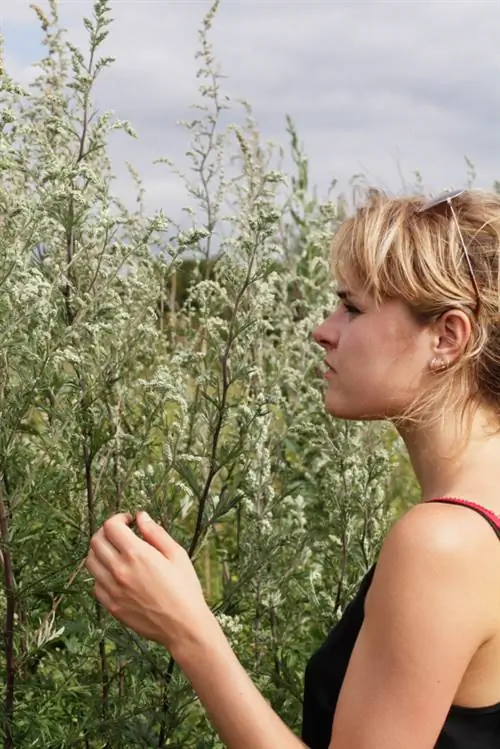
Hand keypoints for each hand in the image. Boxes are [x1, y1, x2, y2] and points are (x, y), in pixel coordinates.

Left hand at [85, 511, 210, 651]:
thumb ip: (155, 532)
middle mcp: (119, 570)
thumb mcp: (177, 554)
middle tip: (121, 534)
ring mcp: (112, 590)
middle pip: (96, 541)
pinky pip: (95, 584)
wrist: (183, 626)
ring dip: (100, 552)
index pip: (111, 526)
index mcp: (136, 554)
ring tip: (116, 552)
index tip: (129, 521)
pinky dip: (101, 574)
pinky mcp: (111, 606)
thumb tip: (141, 516)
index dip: (119, 518)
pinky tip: (117, 574)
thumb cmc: (184, 588)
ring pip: (90, 562)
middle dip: (107, 532)